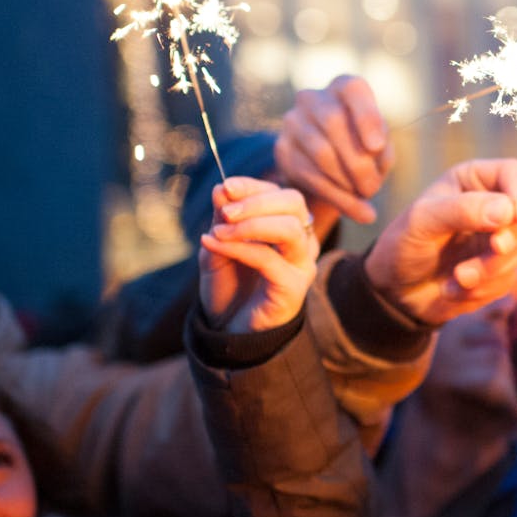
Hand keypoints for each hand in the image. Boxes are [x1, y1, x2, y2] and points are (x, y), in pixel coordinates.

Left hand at [198, 177, 317, 333]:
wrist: (228, 330)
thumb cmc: (228, 287)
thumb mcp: (219, 245)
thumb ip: (222, 218)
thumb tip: (221, 189)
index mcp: (289, 227)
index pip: (281, 194)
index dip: (253, 186)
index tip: (225, 187)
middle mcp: (302, 243)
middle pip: (293, 203)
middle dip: (256, 200)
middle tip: (224, 209)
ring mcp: (301, 265)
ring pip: (289, 228)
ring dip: (251, 224)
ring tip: (219, 231)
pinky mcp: (293, 288)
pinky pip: (269, 259)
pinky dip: (239, 249)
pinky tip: (214, 245)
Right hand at [275, 74, 393, 236]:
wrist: (328, 157)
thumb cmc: (364, 145)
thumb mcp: (379, 144)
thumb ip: (379, 154)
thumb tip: (369, 180)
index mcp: (344, 87)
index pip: (352, 91)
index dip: (366, 117)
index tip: (377, 146)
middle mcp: (313, 98)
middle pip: (333, 123)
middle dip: (357, 161)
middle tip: (373, 188)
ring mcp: (292, 122)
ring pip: (320, 151)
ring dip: (346, 180)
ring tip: (365, 196)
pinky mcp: (282, 149)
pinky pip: (308, 174)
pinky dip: (335, 195)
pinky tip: (356, 210)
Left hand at [365, 158, 516, 324]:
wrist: (395, 292)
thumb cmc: (403, 244)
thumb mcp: (422, 221)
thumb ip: (463, 210)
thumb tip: (510, 209)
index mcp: (475, 179)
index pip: (516, 173)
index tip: (516, 215)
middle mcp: (495, 203)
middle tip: (495, 247)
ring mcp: (503, 236)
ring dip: (494, 267)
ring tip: (459, 277)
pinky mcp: (503, 268)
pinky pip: (512, 276)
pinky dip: (485, 287)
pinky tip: (454, 289)